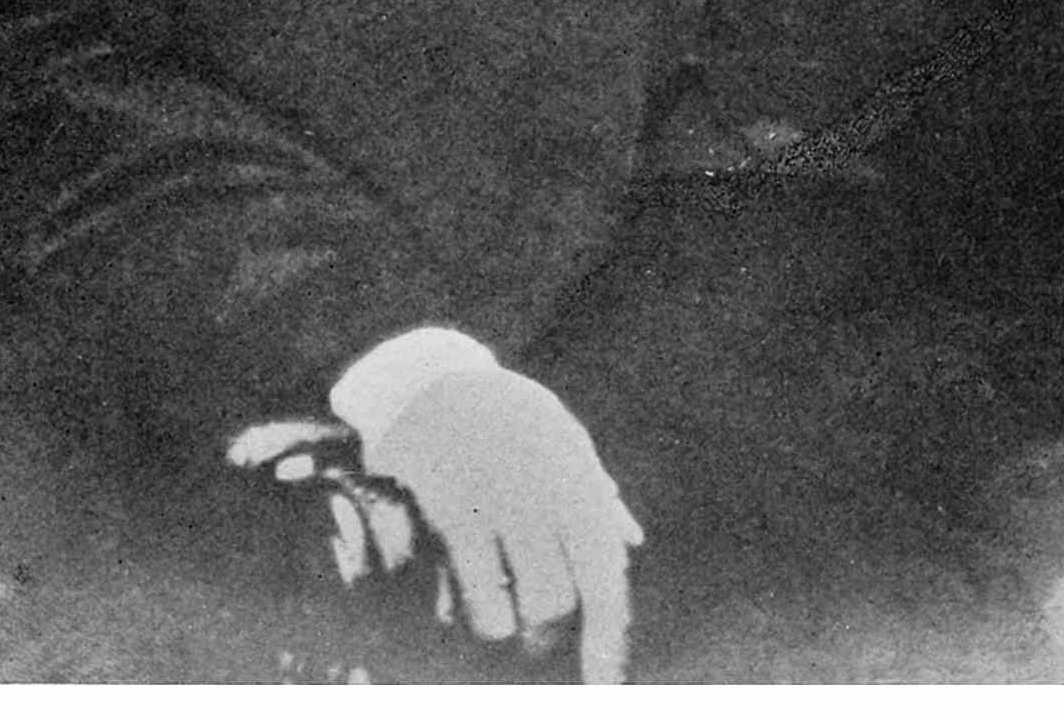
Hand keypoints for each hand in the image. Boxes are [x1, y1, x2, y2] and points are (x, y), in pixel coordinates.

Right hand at [361, 366, 641, 682]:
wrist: (432, 378)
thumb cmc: (509, 415)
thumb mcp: (562, 438)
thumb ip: (595, 492)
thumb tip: (631, 541)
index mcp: (574, 477)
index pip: (602, 573)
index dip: (608, 639)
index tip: (603, 689)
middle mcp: (537, 491)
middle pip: (552, 604)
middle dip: (543, 629)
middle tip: (532, 626)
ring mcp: (487, 502)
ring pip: (502, 612)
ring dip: (498, 622)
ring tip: (492, 606)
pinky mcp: (441, 512)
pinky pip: (459, 592)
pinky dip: (456, 605)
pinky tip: (447, 587)